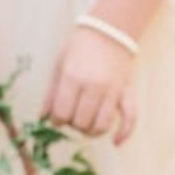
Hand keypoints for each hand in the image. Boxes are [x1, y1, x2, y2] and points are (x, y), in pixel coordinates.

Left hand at [44, 27, 136, 144]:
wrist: (109, 31)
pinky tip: (115, 142)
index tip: (58, 116)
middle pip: (81, 122)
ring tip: (87, 125)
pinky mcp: (127, 92)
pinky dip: (124, 133)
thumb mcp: (59, 66)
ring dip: (92, 131)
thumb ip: (51, 93)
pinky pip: (130, 118)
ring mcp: (112, 90)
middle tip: (72, 116)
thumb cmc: (80, 48)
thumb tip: (43, 117)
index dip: (57, 120)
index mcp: (72, 77)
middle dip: (73, 124)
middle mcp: (93, 86)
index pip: (61, 113)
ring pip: (102, 125)